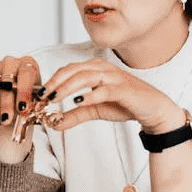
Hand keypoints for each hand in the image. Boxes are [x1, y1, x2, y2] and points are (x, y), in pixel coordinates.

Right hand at [0, 55, 41, 161]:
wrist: (14, 99)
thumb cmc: (27, 98)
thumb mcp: (34, 100)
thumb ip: (32, 103)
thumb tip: (25, 112)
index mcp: (28, 63)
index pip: (25, 74)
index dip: (23, 92)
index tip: (22, 108)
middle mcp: (10, 61)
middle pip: (6, 82)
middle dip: (6, 104)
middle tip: (6, 120)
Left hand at [40, 59, 183, 133]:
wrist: (153, 110)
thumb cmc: (125, 105)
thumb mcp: (94, 110)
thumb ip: (74, 115)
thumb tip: (53, 123)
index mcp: (94, 69)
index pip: (67, 69)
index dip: (51, 81)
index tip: (39, 95)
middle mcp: (103, 68)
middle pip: (73, 70)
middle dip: (55, 82)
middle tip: (42, 96)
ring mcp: (114, 77)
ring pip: (85, 76)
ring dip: (67, 87)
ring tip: (54, 98)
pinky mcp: (124, 89)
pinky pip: (104, 89)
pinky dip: (89, 95)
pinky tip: (77, 102)